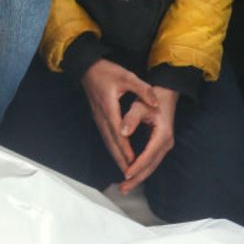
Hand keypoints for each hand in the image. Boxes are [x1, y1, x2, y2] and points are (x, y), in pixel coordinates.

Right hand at [80, 59, 158, 174]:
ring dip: (116, 157)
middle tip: (129, 176)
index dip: (126, 149)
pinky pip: (106, 137)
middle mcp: (102, 116)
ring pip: (108, 142)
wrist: (86, 66)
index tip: (133, 163)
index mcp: (109, 108)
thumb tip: (156, 102)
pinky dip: (113, 149)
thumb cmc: (106, 71)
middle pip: (111, 143)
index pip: (119, 133)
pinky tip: (118, 155)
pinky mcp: (98, 117)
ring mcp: (98, 118)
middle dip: (121, 160)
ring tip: (125, 172)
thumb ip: (143, 90)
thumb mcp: (126, 76)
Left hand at [117, 85, 177, 193]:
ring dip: (139, 177)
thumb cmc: (151, 100)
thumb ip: (131, 119)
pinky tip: (131, 175)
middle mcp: (166, 143)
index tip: (126, 173)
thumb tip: (122, 132)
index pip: (149, 155)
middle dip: (137, 178)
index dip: (137, 166)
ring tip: (125, 187)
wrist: (164, 95)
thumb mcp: (139, 106)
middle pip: (151, 166)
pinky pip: (150, 161)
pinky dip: (141, 170)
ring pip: (151, 166)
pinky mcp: (159, 146)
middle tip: (124, 188)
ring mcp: (164, 145)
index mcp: (163, 134)